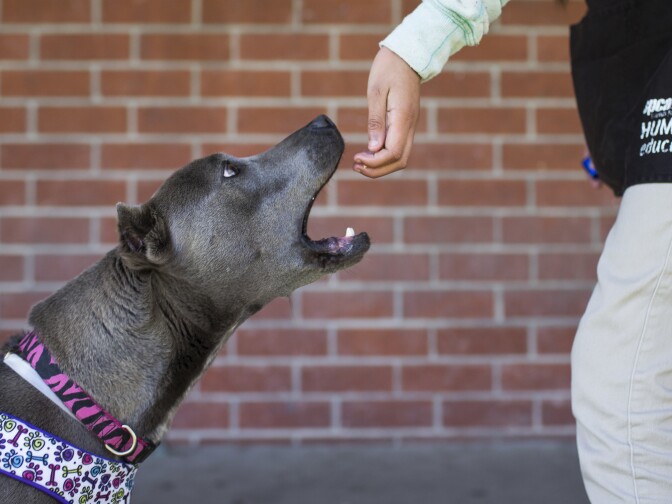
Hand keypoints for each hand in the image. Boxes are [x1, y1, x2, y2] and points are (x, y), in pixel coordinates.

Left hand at [353, 47, 420, 177]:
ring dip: (381, 165)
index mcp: (403, 119)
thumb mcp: (376, 91)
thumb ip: (375, 121)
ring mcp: (410, 126)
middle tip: (356, 165)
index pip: (393, 153)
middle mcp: (410, 126)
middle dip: (378, 170)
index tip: (356, 158)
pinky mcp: (406, 123)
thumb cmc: (388, 68)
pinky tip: (369, 151)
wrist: (407, 54)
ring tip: (360, 161)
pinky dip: (384, 156)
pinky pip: (399, 147)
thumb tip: (373, 148)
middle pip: (400, 161)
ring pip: (401, 157)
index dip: (375, 163)